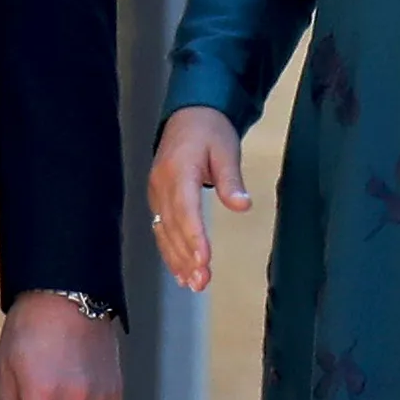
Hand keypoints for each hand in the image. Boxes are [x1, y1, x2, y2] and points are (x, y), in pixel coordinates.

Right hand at [148, 106, 248, 292]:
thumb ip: (232, 180)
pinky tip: (180, 272)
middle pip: (173, 226)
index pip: (185, 208)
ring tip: (194, 284)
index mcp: (178, 170)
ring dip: (177, 260)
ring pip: (164, 233)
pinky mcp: (158, 200)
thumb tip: (243, 205)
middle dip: (186, 257)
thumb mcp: (226, 149)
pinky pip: (161, 230)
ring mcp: (156, 193)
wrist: (189, 114)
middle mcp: (161, 185)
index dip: (194, 236)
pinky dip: (170, 253)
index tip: (204, 259)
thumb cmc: (210, 131)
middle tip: (201, 282)